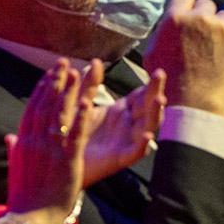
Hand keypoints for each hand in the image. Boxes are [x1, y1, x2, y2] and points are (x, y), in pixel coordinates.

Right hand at [5, 59, 94, 222]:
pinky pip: (75, 134)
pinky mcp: (66, 160)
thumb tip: (10, 137)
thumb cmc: (24, 198)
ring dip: (68, 91)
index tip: (49, 75)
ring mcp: (50, 149)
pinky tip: (87, 101)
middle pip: (45, 105)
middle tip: (63, 63)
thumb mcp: (16, 169)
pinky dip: (81, 117)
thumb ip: (15, 149)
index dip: (41, 90)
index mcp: (23, 143)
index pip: (32, 109)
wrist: (30, 219)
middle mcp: (34, 141)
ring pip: (59, 114)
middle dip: (55, 82)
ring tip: (75, 71)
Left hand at [82, 67, 166, 184]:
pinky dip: (143, 143)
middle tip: (161, 76)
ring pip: (148, 126)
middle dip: (156, 91)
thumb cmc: (74, 133)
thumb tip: (96, 61)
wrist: (62, 162)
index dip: (150, 84)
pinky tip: (148, 134)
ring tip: (160, 100)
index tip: (158, 71)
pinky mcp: (120, 159)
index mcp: (122, 111)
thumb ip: (89, 85)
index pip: (141, 94)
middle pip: (148, 106)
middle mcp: (129, 125)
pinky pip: (136, 151)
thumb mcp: (80, 105)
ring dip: (156, 114)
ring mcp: (127, 141)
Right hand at [142, 0, 223, 115]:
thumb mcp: (153, 53)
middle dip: (205, 18)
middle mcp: (200, 18)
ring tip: (215, 51)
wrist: (194, 103)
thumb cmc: (169, 83)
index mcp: (175, 18)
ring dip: (221, 29)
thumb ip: (164, 31)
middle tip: (203, 38)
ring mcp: (222, 28)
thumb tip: (172, 21)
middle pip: (207, 5)